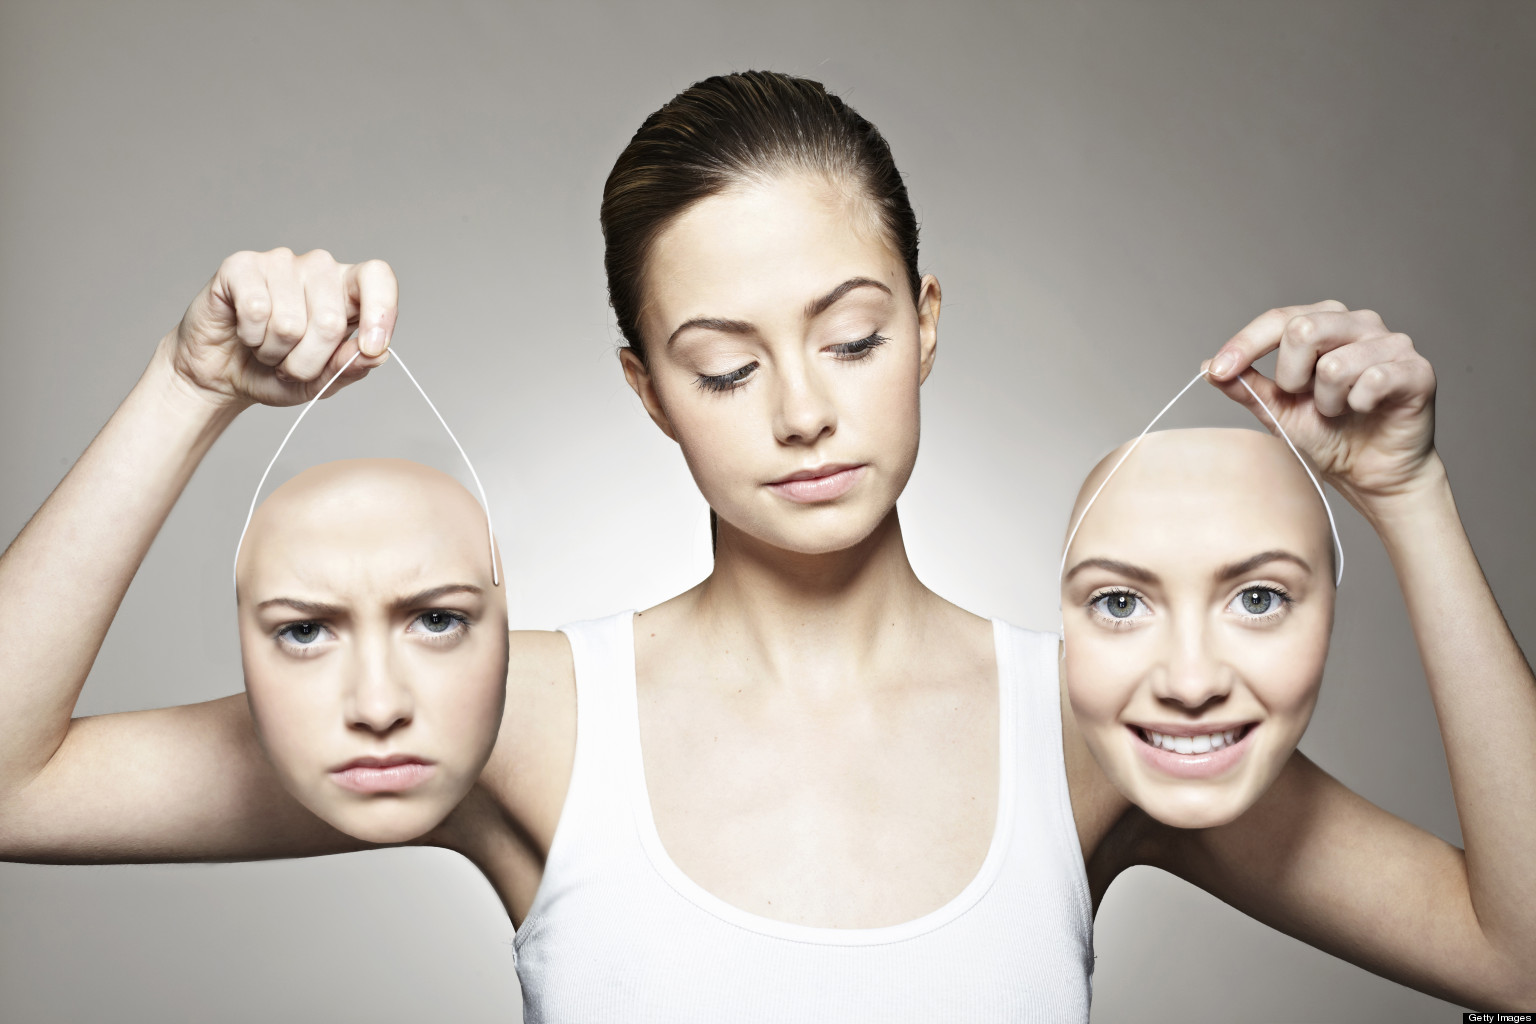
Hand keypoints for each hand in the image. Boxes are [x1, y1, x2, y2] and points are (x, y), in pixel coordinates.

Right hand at [159, 247, 397, 408]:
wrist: (221, 374)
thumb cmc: (275, 372)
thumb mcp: (320, 381)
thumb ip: (350, 368)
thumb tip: (377, 353)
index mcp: (347, 290)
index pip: (378, 276)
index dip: (381, 311)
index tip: (372, 347)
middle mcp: (318, 268)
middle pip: (330, 320)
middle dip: (308, 361)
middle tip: (291, 366)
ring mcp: (280, 262)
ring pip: (290, 323)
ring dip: (275, 352)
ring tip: (266, 348)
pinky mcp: (241, 265)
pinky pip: (256, 310)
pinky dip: (250, 337)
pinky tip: (245, 332)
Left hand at [1205, 301, 1438, 511]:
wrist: (1372, 473)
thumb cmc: (1330, 435)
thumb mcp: (1278, 410)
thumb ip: (1247, 386)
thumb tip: (1207, 366)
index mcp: (1325, 323)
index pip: (1279, 319)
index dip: (1245, 344)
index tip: (1220, 371)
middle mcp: (1359, 323)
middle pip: (1303, 328)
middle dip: (1290, 376)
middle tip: (1303, 398)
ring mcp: (1392, 343)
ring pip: (1335, 364)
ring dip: (1327, 401)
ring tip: (1339, 410)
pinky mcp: (1417, 369)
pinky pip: (1373, 380)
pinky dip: (1358, 405)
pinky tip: (1365, 411)